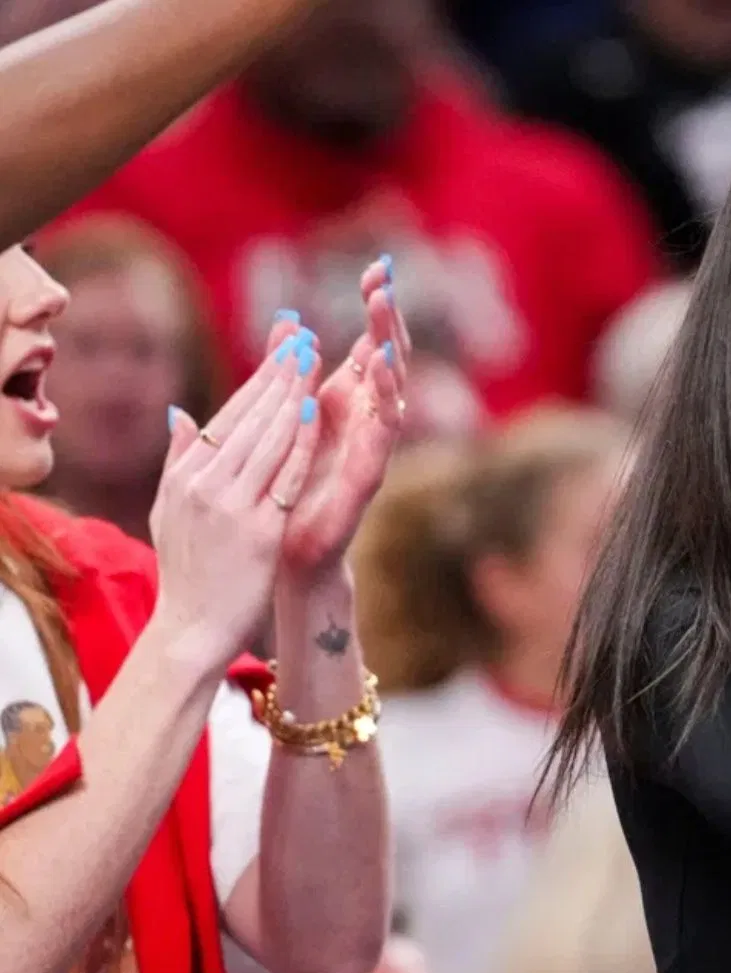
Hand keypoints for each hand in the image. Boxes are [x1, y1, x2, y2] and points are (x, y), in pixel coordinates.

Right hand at [149, 330, 321, 667]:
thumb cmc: (187, 570)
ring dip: (291, 393)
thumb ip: (178, 460)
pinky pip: (283, 475)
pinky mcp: (258, 529)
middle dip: (279, 374)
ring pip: (266, 437)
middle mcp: (203, 485)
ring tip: (314, 359)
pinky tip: (315, 409)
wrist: (191, 629)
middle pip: (248, 418)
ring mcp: (230, 506)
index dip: (258, 379)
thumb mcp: (169, 510)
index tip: (283, 348)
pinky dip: (299, 439)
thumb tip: (180, 414)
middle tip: (305, 338)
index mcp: (184, 477)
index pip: (227, 416)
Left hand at [279, 257, 411, 578]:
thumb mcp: (281, 420)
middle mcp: (367, 422)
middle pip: (389, 359)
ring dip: (389, 354)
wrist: (284, 560)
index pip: (370, 344)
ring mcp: (371, 449)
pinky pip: (381, 437)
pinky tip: (377, 372)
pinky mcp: (367, 479)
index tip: (378, 265)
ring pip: (393, 392)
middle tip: (384, 280)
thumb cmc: (285, 494)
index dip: (378, 308)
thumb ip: (287, 374)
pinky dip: (383, 403)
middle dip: (389, 320)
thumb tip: (284, 321)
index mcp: (347, 405)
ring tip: (382, 316)